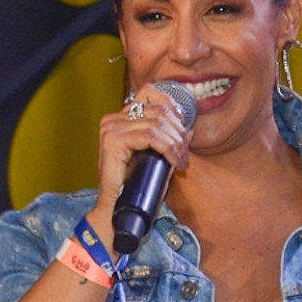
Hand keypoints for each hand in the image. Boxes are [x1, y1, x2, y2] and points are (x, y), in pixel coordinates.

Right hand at [92, 84, 191, 243]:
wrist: (116, 209)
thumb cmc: (135, 185)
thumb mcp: (157, 158)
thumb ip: (170, 142)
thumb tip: (190, 130)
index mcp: (120, 118)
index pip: (150, 93)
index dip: (172, 106)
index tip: (183, 127)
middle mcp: (113, 119)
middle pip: (158, 109)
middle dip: (178, 131)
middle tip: (185, 153)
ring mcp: (111, 128)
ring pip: (157, 124)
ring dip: (176, 143)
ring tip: (181, 160)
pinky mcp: (113, 140)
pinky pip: (151, 137)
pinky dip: (169, 149)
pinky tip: (175, 162)